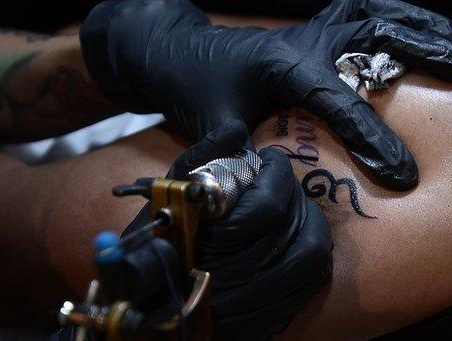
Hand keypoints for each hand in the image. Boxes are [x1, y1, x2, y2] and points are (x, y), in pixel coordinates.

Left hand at [80, 0, 451, 188]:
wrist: (175, 52)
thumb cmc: (194, 91)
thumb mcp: (210, 128)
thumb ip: (236, 160)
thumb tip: (259, 198)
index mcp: (282, 66)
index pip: (337, 101)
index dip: (373, 137)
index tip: (405, 174)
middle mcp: (302, 40)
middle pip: (371, 36)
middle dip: (422, 54)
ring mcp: (309, 30)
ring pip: (372, 15)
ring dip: (418, 25)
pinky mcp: (312, 29)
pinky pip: (361, 10)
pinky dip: (396, 13)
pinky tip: (427, 26)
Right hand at [123, 123, 331, 338]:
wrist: (140, 305)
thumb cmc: (150, 242)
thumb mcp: (165, 196)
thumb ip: (201, 159)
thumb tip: (236, 130)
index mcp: (207, 249)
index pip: (267, 208)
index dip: (276, 175)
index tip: (268, 159)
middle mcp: (233, 288)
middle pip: (297, 233)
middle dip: (294, 194)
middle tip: (279, 178)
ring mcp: (253, 312)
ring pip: (311, 261)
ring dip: (309, 224)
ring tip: (291, 205)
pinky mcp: (266, 325)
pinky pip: (307, 288)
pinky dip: (309, 256)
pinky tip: (293, 237)